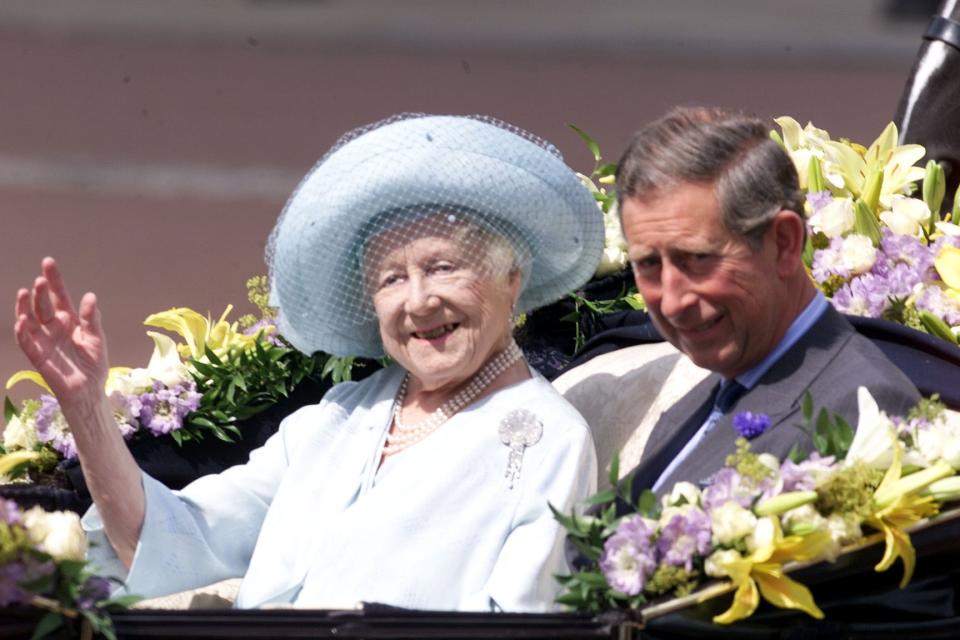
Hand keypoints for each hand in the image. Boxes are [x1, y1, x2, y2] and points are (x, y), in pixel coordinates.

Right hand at [14, 257, 109, 404]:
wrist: (88, 389)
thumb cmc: (94, 363)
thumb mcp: (96, 338)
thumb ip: (92, 318)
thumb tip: (90, 296)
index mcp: (69, 319)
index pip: (59, 296)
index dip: (54, 280)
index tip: (48, 262)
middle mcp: (54, 326)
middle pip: (43, 304)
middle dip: (41, 292)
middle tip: (40, 280)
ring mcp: (43, 339)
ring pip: (29, 318)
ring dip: (25, 306)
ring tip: (26, 292)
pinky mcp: (36, 354)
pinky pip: (25, 340)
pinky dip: (22, 330)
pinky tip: (22, 319)